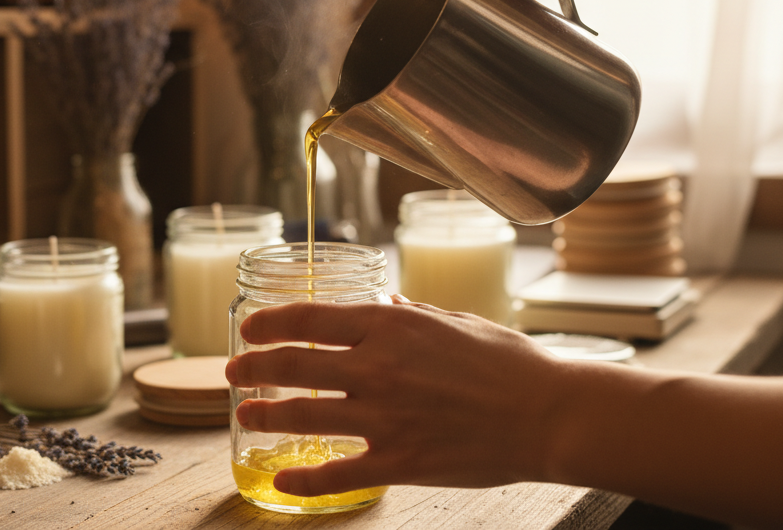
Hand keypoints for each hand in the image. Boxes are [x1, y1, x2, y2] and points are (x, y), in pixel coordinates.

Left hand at [224, 295, 569, 496]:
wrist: (548, 414)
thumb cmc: (507, 363)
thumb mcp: (454, 320)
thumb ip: (411, 314)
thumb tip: (387, 303)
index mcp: (390, 325)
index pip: (310, 318)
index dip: (270, 323)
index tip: (248, 327)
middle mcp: (378, 368)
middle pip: (294, 364)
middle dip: (254, 366)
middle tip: (234, 370)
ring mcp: (385, 417)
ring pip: (303, 416)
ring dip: (265, 415)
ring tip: (245, 415)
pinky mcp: (399, 461)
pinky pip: (337, 473)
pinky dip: (304, 480)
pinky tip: (284, 479)